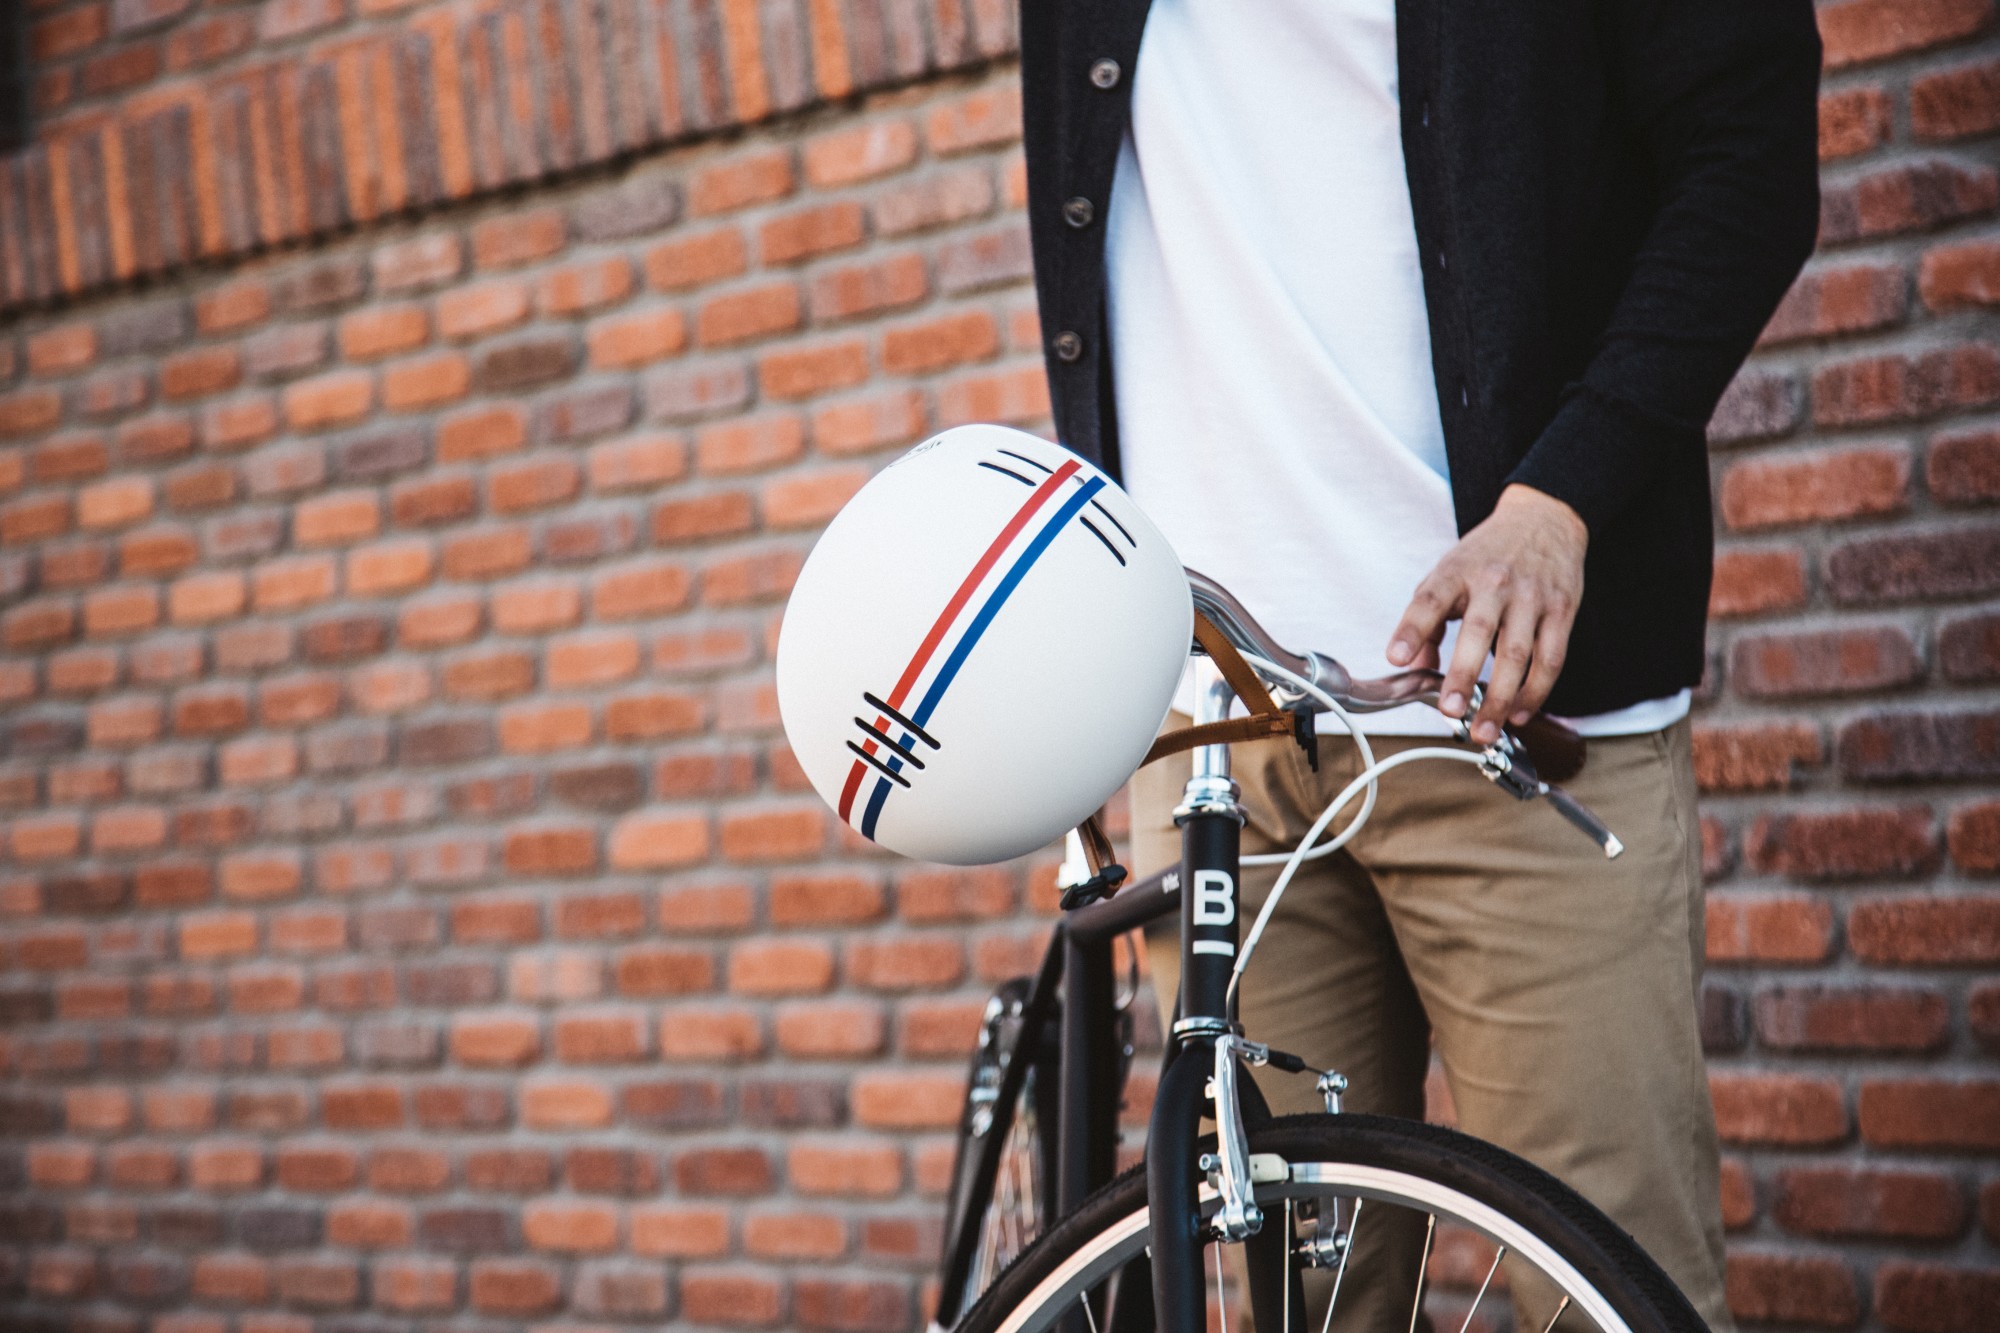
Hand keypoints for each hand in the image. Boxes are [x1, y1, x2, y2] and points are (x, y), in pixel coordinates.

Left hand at [1387, 484, 1586, 744]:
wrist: (1544, 519)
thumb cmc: (1488, 554)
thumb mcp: (1448, 573)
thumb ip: (1426, 619)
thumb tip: (1411, 667)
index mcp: (1458, 572)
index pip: (1430, 599)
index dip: (1411, 629)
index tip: (1396, 657)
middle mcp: (1495, 583)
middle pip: (1478, 632)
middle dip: (1464, 675)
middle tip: (1450, 710)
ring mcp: (1532, 597)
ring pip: (1518, 655)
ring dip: (1501, 698)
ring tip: (1483, 729)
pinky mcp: (1562, 611)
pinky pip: (1551, 659)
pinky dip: (1536, 692)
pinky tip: (1519, 713)